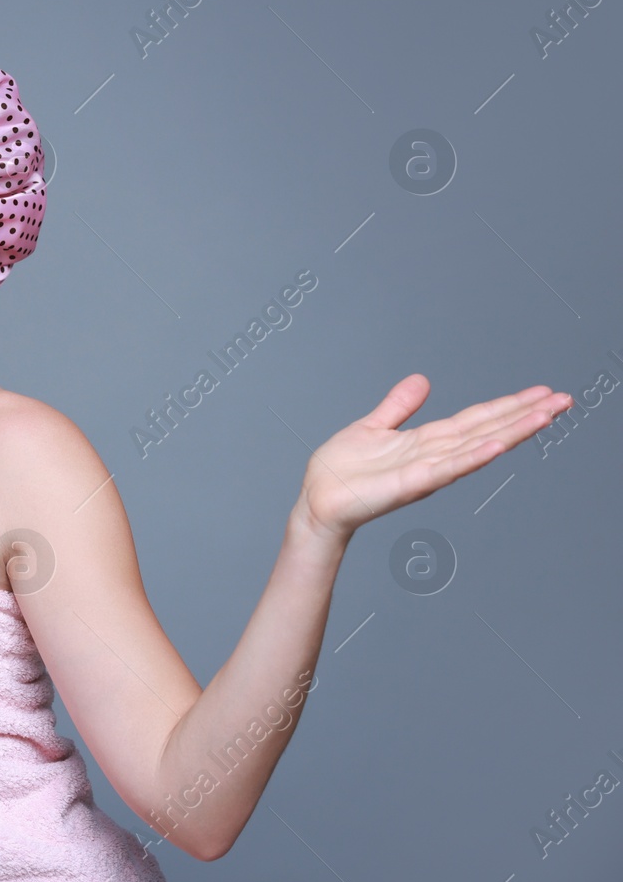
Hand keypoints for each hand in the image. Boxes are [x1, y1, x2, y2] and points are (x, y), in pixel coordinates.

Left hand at [295, 374, 572, 544]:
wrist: (317, 501)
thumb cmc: (341, 472)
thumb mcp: (373, 427)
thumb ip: (399, 407)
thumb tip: (422, 380)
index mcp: (427, 441)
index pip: (477, 419)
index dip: (509, 405)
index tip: (543, 392)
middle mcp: (434, 455)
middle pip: (488, 429)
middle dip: (525, 414)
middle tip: (565, 398)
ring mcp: (426, 470)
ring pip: (477, 446)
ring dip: (512, 431)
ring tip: (545, 415)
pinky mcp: (411, 483)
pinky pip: (447, 468)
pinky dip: (473, 457)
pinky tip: (498, 445)